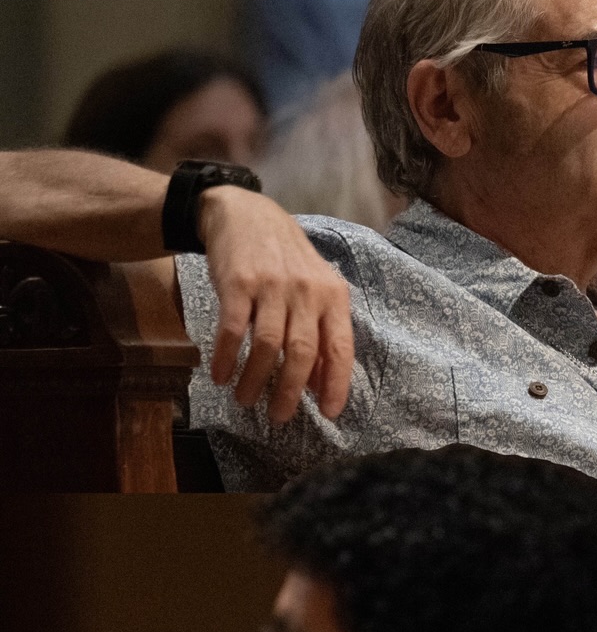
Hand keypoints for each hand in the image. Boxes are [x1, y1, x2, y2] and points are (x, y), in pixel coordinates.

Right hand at [200, 186, 354, 425]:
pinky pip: (233, 330)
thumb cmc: (285, 260)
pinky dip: (227, 358)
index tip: (329, 413)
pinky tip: (221, 376)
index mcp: (333, 295)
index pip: (341, 346)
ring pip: (267, 345)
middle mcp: (306, 290)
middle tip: (279, 417)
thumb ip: (320, 332)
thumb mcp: (314, 289)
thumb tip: (318, 384)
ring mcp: (272, 285)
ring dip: (255, 380)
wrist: (245, 214)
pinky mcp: (238, 283)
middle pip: (302, 351)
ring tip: (246, 400)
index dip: (336, 383)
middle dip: (290, 391)